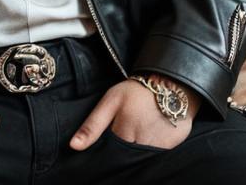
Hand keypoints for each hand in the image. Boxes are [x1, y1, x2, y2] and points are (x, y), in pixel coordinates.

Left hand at [69, 77, 201, 150]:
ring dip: (138, 151)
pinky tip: (152, 136)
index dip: (110, 148)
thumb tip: (74, 146)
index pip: (110, 154)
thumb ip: (92, 125)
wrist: (169, 84)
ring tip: (140, 131)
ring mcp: (157, 150)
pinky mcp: (171, 150)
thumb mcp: (110, 101)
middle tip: (129, 130)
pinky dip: (153, 150)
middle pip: (126, 159)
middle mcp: (140, 146)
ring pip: (140, 160)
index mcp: (123, 135)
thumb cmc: (137, 91)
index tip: (114, 136)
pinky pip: (156, 158)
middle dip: (124, 150)